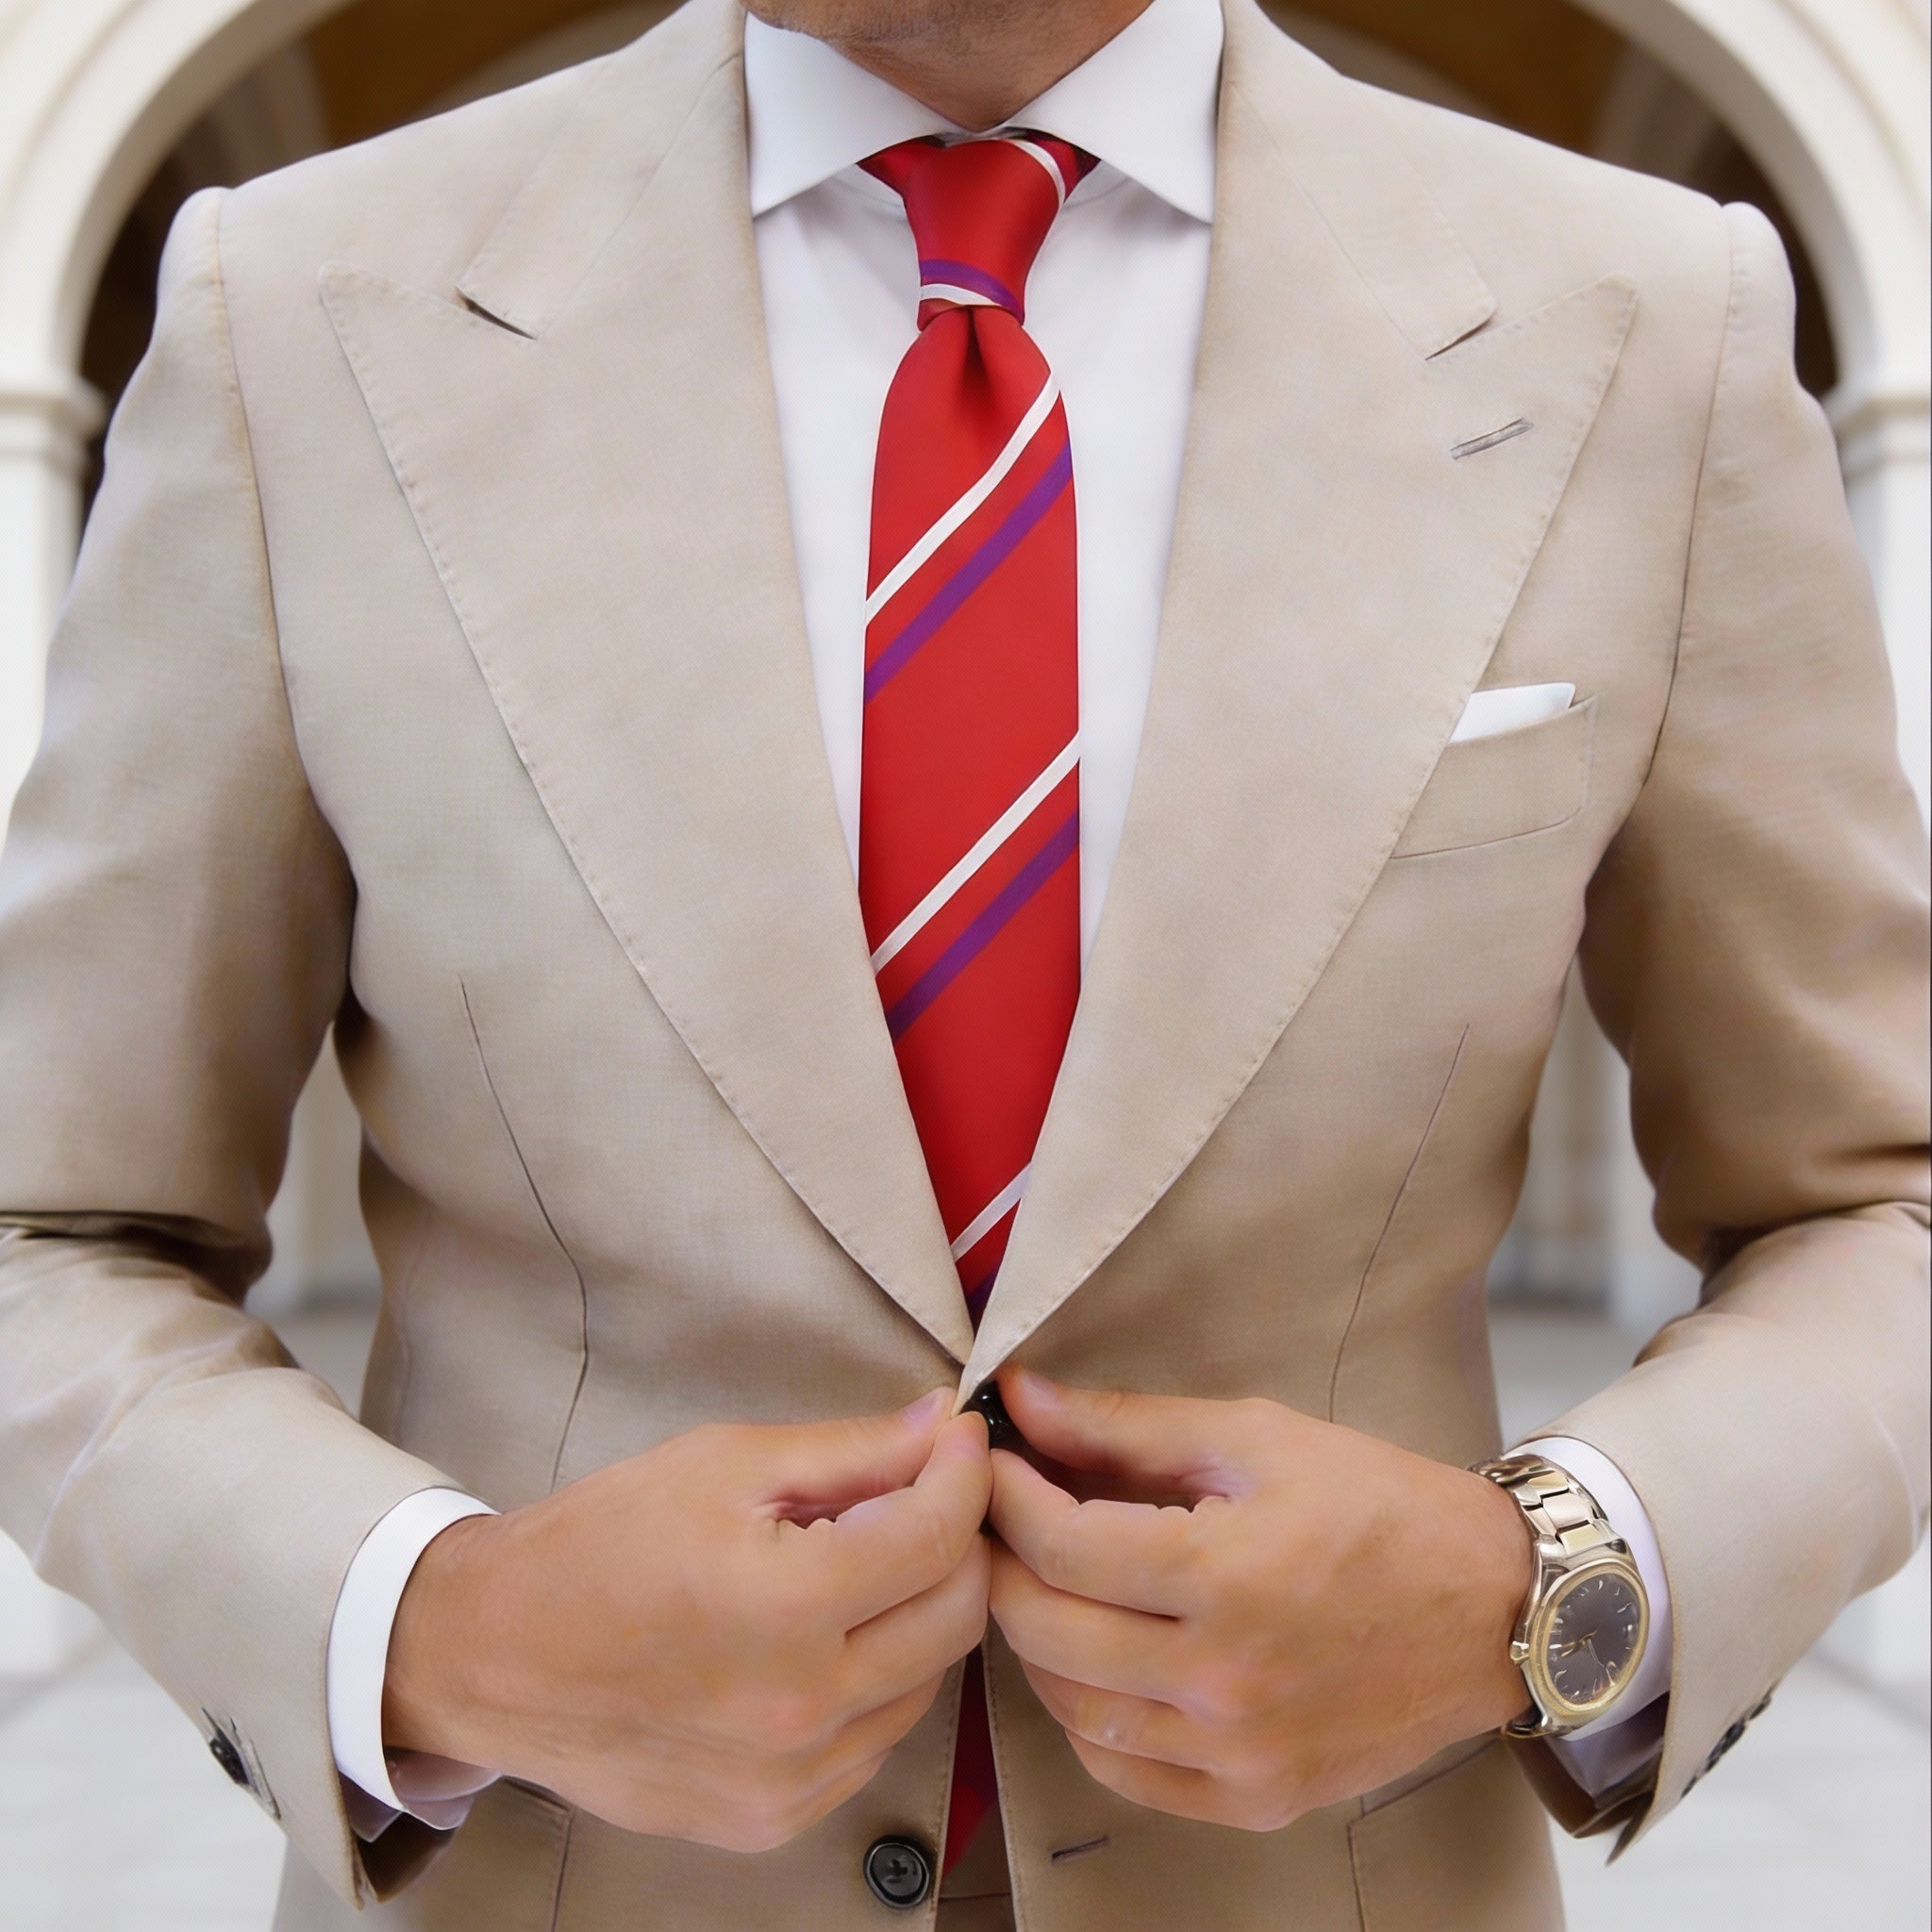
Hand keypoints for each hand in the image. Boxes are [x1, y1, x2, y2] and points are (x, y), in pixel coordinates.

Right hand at [384, 1391, 991, 1850]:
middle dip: (956, 1540)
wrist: (494, 1657)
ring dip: (919, 1613)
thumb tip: (944, 1426)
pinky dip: (876, 1682)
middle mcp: (801, 1709)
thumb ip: (850, 1450)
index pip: (938, 1535)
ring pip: (927, 1682)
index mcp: (786, 1607)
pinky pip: (875, 1741)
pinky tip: (827, 1638)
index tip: (957, 1439)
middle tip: (921, 1495)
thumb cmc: (601, 1543)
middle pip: (956, 1616)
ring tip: (863, 1565)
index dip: (963, 1472)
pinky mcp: (773, 1820)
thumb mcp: (724, 1464)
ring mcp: (790, 1781)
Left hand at [986, 1370, 1530, 1831]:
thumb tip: (1023, 1400)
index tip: (991, 1462)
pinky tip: (1095, 1661)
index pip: (1060, 1546)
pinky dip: (1086, 1718)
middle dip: (1001, 1564)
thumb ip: (1127, 1425)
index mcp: (1227, 1575)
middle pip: (1046, 1631)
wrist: (1493, 1608)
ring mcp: (1239, 1753)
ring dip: (1034, 1641)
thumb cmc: (1379, 1507)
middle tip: (998, 1519)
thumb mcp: (1256, 1437)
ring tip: (1044, 1582)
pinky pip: (1123, 1772)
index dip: (1005, 1497)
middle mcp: (1225, 1680)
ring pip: (1070, 1710)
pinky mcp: (1256, 1798)